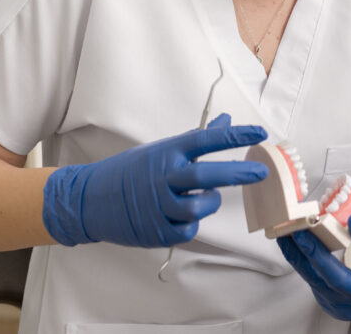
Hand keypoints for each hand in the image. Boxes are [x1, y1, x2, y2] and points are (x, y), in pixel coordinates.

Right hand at [42, 113, 267, 246]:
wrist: (89, 200)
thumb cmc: (131, 171)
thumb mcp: (162, 149)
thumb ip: (197, 138)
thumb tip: (227, 119)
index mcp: (166, 153)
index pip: (205, 140)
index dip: (234, 136)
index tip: (259, 133)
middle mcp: (163, 178)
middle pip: (205, 176)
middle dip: (237, 174)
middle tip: (261, 171)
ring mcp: (158, 206)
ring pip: (198, 208)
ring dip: (209, 203)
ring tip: (208, 197)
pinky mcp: (156, 231)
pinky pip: (187, 230)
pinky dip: (191, 224)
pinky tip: (182, 216)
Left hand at [277, 212, 350, 319]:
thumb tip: (348, 198)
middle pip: (337, 276)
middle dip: (316, 253)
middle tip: (301, 231)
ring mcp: (345, 303)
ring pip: (317, 280)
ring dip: (299, 256)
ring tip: (286, 235)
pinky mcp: (330, 304)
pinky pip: (311, 281)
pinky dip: (300, 262)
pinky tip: (291, 246)